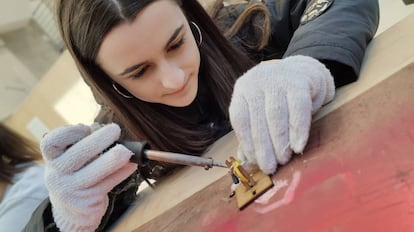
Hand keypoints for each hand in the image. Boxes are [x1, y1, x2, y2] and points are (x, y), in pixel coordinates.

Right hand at [41, 123, 136, 231]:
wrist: (73, 207)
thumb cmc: (77, 170)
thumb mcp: (72, 155)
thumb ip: (84, 143)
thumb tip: (108, 132)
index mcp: (51, 158)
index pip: (52, 142)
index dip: (70, 132)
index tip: (87, 128)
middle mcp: (56, 175)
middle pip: (76, 155)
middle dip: (98, 140)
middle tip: (115, 130)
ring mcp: (70, 191)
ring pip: (94, 173)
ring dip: (112, 160)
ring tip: (126, 151)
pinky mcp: (86, 202)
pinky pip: (108, 184)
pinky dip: (121, 173)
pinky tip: (131, 165)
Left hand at [229, 55, 334, 173]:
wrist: (304, 73)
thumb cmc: (278, 99)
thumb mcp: (261, 112)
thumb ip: (253, 134)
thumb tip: (247, 164)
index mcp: (243, 90)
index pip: (240, 118)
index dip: (246, 142)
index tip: (254, 162)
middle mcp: (257, 81)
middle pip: (258, 118)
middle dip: (264, 147)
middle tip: (270, 167)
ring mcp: (277, 79)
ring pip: (276, 114)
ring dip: (280, 141)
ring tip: (284, 159)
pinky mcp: (298, 82)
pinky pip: (298, 108)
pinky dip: (298, 130)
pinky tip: (298, 146)